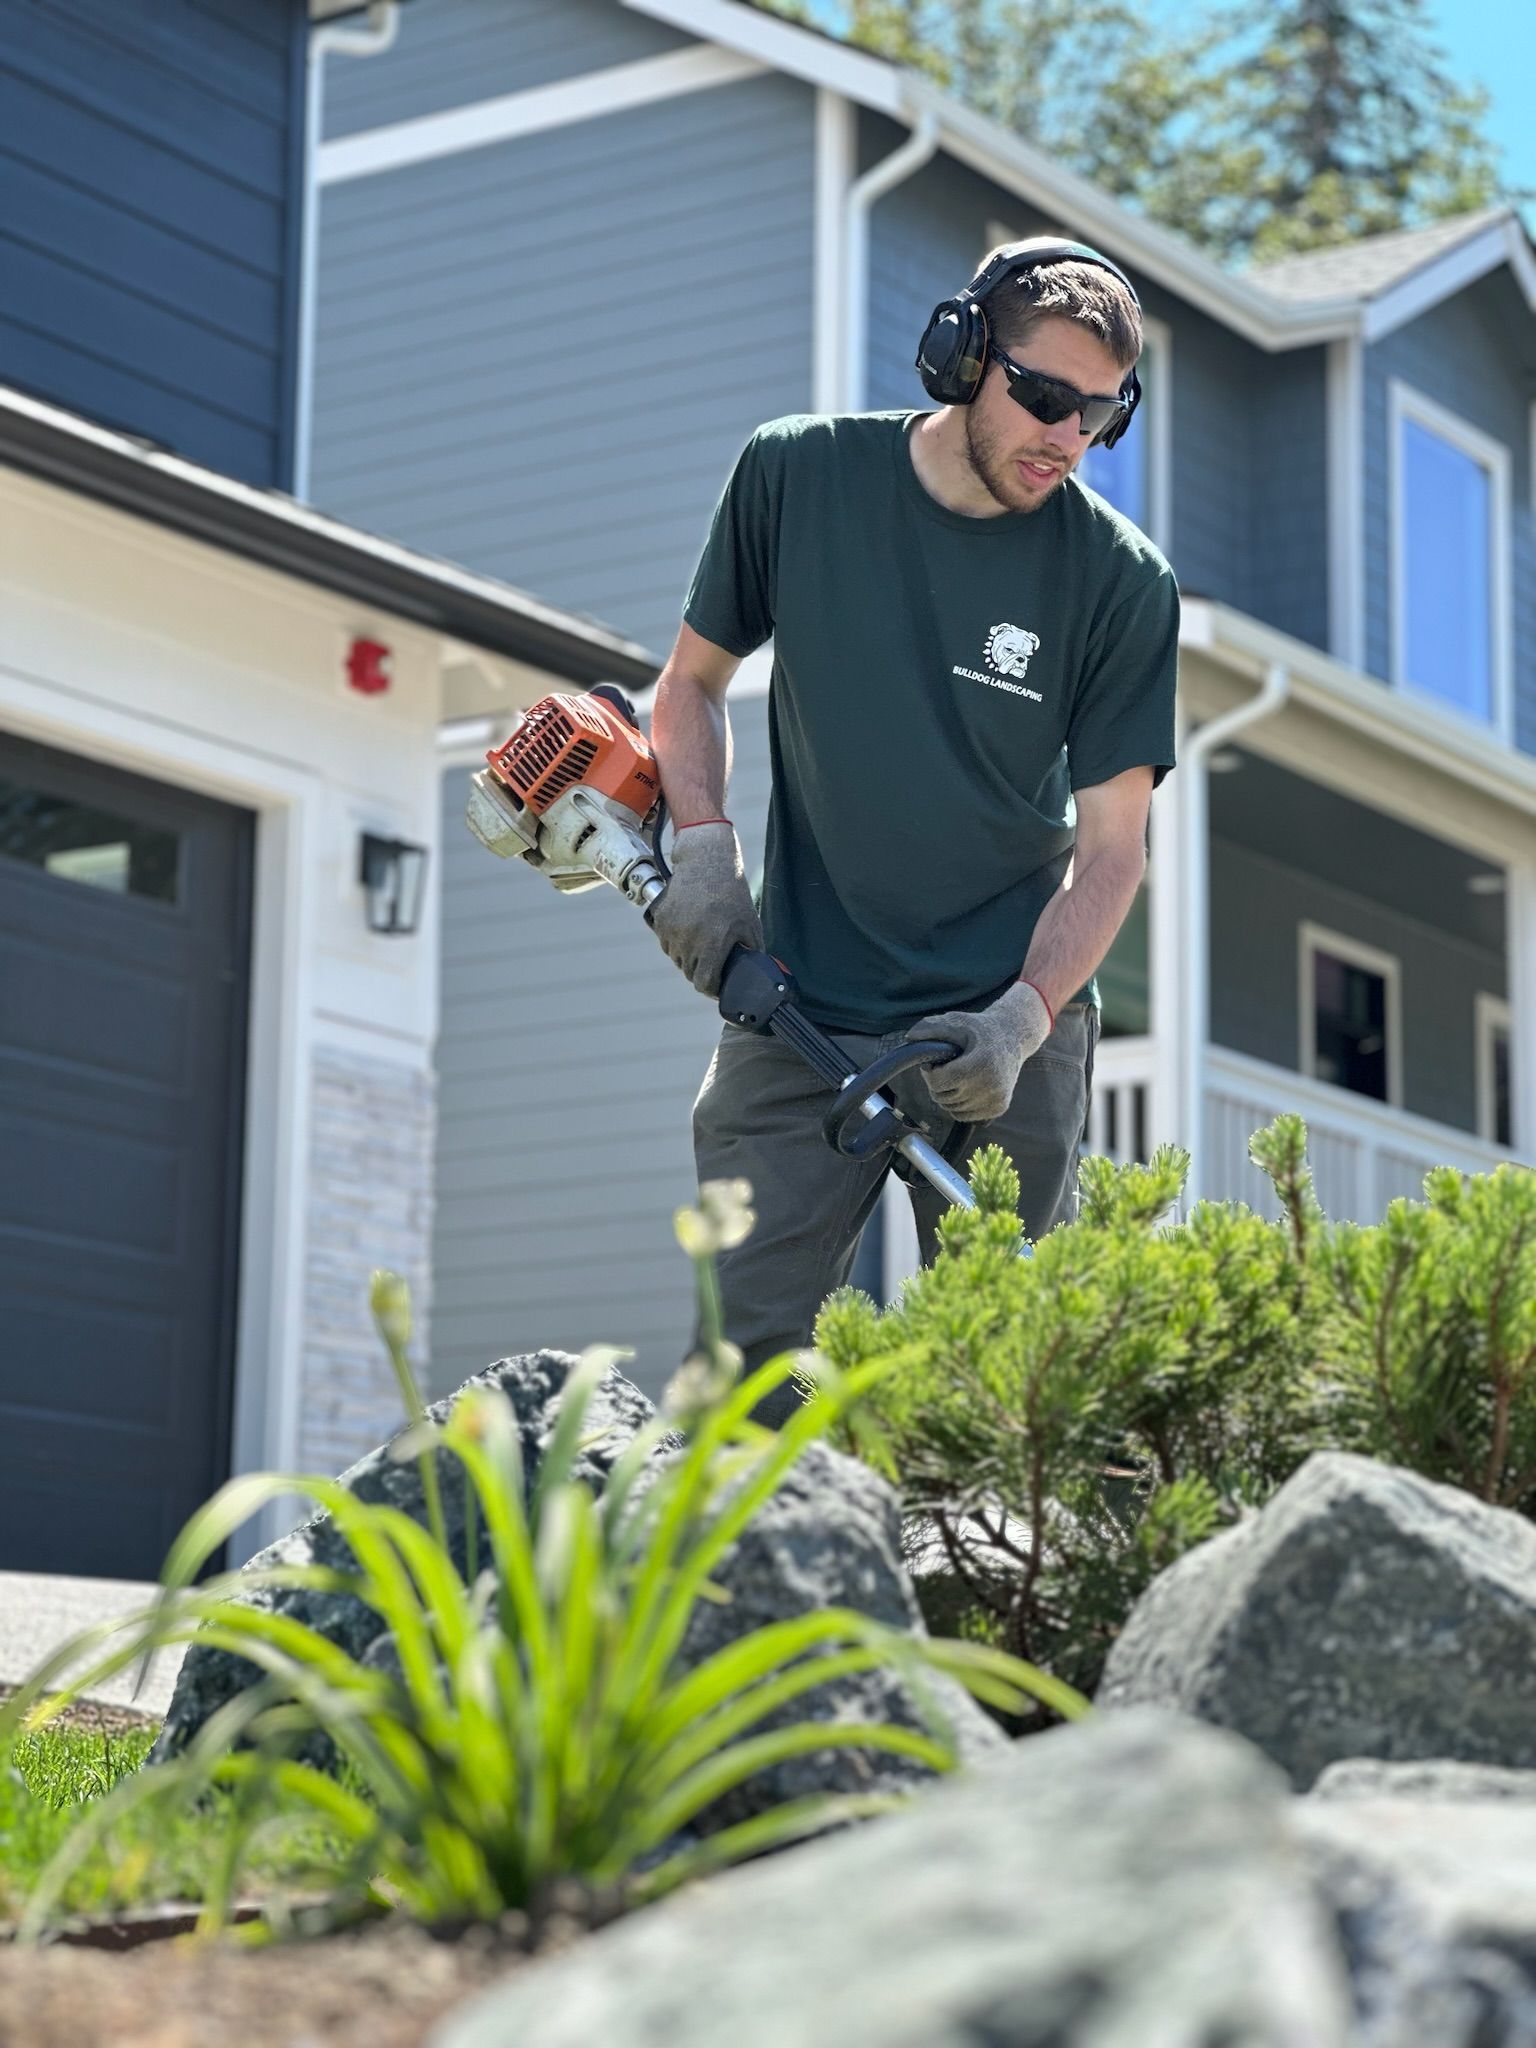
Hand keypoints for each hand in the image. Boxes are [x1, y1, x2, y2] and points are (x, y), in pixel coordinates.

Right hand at [647, 821, 763, 996]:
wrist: (706, 862)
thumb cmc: (732, 893)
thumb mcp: (750, 924)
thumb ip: (753, 952)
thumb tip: (755, 974)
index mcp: (712, 944)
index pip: (704, 983)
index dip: (712, 989)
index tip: (717, 987)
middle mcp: (689, 940)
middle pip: (690, 973)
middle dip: (702, 972)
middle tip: (713, 963)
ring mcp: (672, 930)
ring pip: (677, 959)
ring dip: (688, 958)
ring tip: (702, 944)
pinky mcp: (661, 921)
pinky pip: (666, 943)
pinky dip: (676, 943)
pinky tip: (690, 931)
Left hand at [903, 981, 1053, 1122]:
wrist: (1014, 1038)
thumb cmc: (981, 1029)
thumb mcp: (956, 1021)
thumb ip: (931, 1027)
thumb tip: (909, 1037)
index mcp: (981, 1063)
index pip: (939, 1082)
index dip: (930, 1073)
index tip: (935, 1063)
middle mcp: (992, 1085)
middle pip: (943, 1098)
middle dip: (938, 1084)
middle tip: (946, 1068)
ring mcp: (997, 1099)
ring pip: (952, 1109)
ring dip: (948, 1095)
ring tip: (957, 1076)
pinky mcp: (999, 1108)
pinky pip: (965, 1115)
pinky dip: (959, 1105)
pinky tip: (966, 1087)